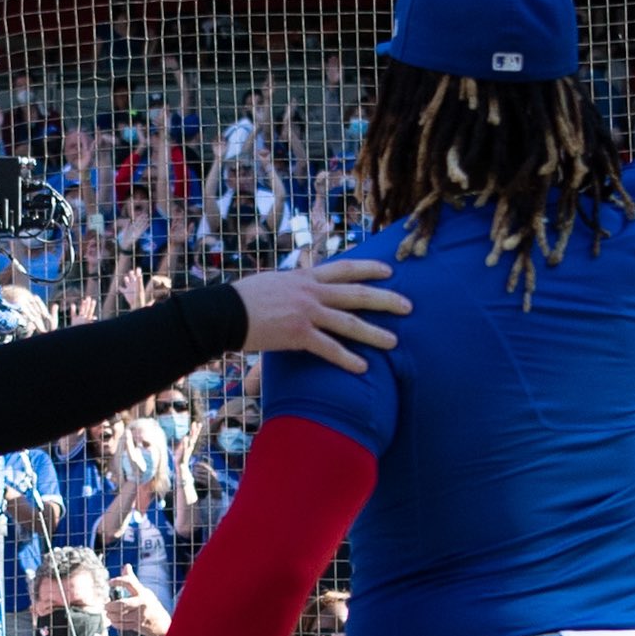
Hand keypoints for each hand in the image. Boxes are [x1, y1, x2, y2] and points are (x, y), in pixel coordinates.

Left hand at [101, 572, 163, 633]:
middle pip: (122, 604)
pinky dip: (115, 623)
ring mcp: (140, 615)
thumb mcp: (143, 591)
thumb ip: (133, 581)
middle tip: (105, 605)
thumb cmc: (149, 603)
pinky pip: (123, 625)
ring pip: (120, 615)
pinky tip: (113, 620)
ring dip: (111, 615)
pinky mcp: (138, 625)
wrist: (161, 623)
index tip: (109, 583)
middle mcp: (142, 603)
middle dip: (110, 605)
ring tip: (108, 613)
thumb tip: (126, 566)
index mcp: (142, 592)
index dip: (118, 581)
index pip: (130, 582)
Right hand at [229, 258, 405, 371]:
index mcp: (305, 276)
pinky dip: (347, 358)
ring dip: (375, 332)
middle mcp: (311, 291)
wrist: (225, 311)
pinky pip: (330, 348)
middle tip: (408, 306)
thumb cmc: (244, 298)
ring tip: (394, 341)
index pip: (345, 267)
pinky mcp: (298, 334)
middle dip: (386, 299)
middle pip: (357, 293)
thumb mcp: (274, 281)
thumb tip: (302, 280)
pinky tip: (363, 368)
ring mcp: (307, 312)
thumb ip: (294, 283)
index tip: (390, 271)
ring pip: (350, 322)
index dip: (370, 269)